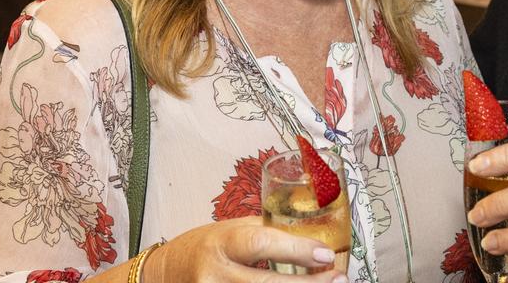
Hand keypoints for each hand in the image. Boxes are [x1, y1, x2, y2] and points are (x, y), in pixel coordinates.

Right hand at [142, 216, 344, 282]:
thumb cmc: (205, 246)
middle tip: (338, 279)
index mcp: (222, 243)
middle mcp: (216, 274)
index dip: (296, 250)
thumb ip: (267, 231)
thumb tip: (311, 234)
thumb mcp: (232, 229)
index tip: (325, 254)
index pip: (261, 244)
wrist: (169, 273)